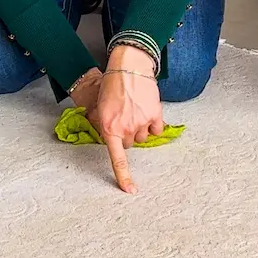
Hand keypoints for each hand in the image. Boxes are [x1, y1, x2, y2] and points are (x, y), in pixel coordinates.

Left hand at [89, 44, 164, 192]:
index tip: (130, 190)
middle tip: (123, 117)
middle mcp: (126, 128)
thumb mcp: (101, 107)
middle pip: (129, 143)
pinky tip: (147, 110)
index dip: (124, 177)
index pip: (117, 159)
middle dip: (126, 134)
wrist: (128, 67)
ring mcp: (141, 123)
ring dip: (140, 128)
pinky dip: (153, 123)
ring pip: (143, 137)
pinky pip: (156, 129)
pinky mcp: (155, 115)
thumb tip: (111, 137)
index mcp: (109, 128)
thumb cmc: (112, 85)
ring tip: (134, 109)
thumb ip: (106, 125)